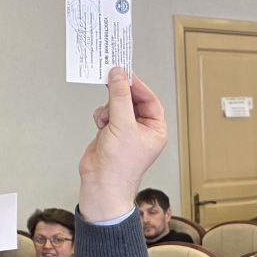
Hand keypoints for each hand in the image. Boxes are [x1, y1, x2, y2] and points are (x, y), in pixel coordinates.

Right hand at [79, 68, 169, 221]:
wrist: (101, 184)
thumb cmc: (120, 165)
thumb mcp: (123, 125)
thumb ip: (120, 97)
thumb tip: (118, 75)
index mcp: (155, 129)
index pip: (150, 99)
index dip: (137, 85)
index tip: (124, 72)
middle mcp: (142, 129)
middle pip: (132, 100)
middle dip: (120, 94)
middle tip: (110, 79)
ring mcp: (126, 131)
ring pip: (117, 105)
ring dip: (109, 107)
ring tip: (106, 119)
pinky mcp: (111, 132)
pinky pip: (106, 113)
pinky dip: (102, 116)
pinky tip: (101, 126)